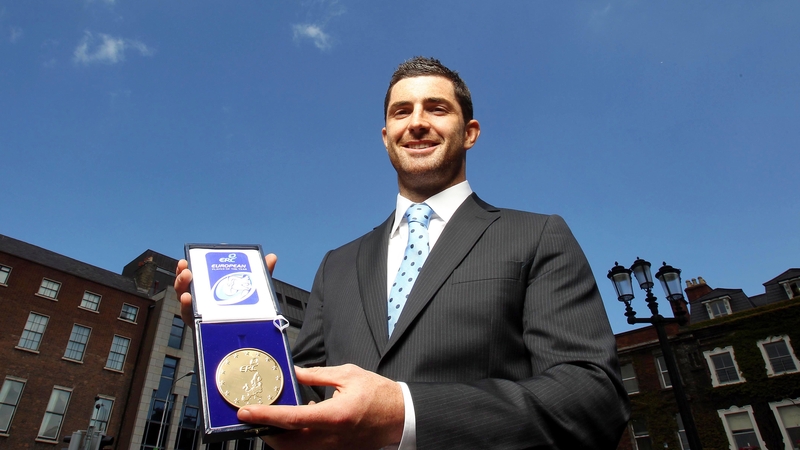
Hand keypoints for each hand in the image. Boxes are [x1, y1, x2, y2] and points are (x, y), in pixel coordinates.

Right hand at [174, 253, 276, 326]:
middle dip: (182, 277)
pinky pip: (190, 318)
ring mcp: (199, 313)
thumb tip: (272, 257)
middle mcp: (200, 300)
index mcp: (208, 288)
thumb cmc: (245, 309)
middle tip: (186, 271)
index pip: (193, 276)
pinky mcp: (200, 326)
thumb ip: (261, 274)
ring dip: (182, 290)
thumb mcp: (253, 289)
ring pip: (184, 300)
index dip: (185, 268)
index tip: (185, 261)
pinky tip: (189, 301)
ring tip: (187, 286)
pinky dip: (187, 309)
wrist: (248, 335)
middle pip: (185, 287)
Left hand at [239, 365, 404, 449]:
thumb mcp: (348, 375)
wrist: (401, 416)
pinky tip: (302, 422)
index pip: (290, 418)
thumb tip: (295, 372)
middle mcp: (331, 438)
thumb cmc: (379, 395)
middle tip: (254, 418)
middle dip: (266, 433)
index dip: (264, 416)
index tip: (245, 412)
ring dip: (281, 438)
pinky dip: (297, 439)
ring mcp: (333, 449)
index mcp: (333, 415)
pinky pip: (309, 449)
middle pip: (286, 444)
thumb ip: (317, 375)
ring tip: (275, 420)